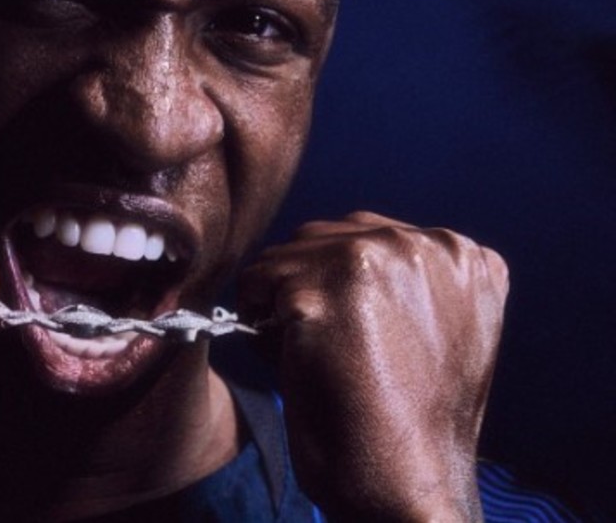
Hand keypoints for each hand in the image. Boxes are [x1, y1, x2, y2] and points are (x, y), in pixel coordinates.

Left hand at [238, 212, 506, 520]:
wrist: (408, 484)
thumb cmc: (412, 421)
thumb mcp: (435, 330)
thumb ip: (402, 282)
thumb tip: (323, 256)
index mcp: (464, 255)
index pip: (365, 236)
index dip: (340, 287)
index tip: (354, 336)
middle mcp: (427, 245)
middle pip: (321, 238)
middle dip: (309, 289)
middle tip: (333, 352)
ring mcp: (377, 259)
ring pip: (284, 258)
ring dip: (282, 305)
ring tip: (319, 357)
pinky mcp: (325, 288)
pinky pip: (256, 283)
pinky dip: (258, 324)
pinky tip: (295, 362)